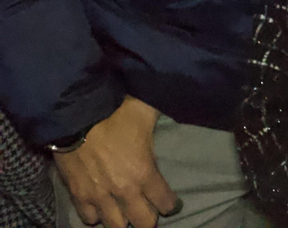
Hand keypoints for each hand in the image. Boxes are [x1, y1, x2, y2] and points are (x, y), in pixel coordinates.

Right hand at [52, 96, 178, 227]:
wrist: (75, 115)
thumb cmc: (115, 111)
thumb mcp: (147, 111)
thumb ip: (161, 119)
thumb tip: (175, 107)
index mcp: (144, 172)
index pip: (165, 203)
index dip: (170, 205)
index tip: (172, 203)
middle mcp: (123, 190)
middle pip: (142, 222)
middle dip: (148, 219)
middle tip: (149, 211)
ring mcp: (98, 196)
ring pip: (115, 225)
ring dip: (122, 220)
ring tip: (125, 212)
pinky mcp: (77, 195)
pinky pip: (88, 218)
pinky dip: (96, 216)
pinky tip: (101, 209)